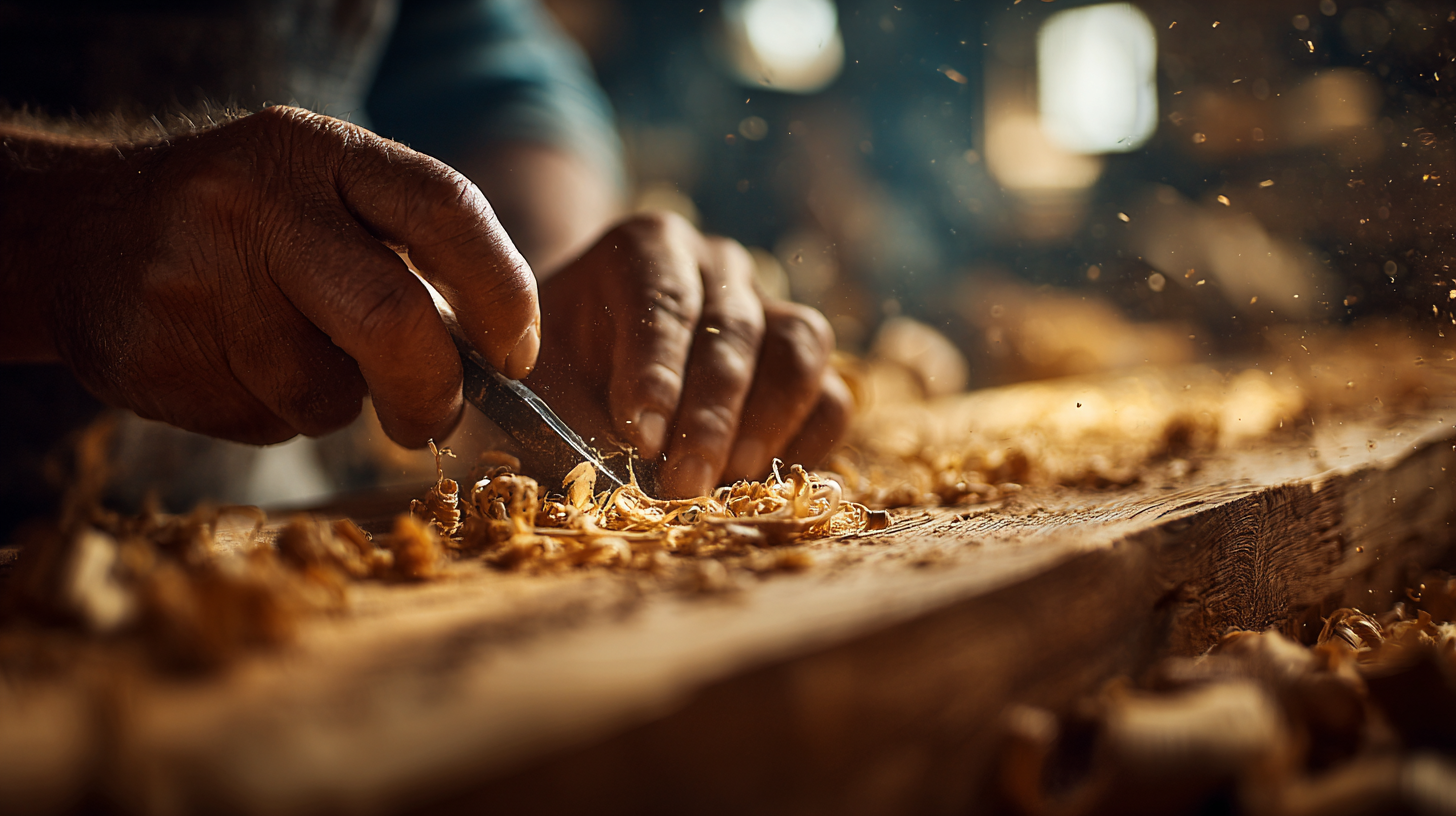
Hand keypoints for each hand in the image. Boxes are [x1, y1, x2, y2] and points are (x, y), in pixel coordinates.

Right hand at [2, 106, 538, 446]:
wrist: (78, 233)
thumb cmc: (247, 224)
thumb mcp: (323, 192)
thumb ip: (408, 253)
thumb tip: (497, 357)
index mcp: (320, 152)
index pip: (446, 209)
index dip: (503, 293)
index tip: (517, 354)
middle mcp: (258, 204)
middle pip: (391, 319)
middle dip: (432, 390)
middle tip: (436, 415)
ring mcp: (198, 280)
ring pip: (324, 393)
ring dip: (335, 400)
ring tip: (286, 350)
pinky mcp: (158, 355)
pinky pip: (263, 422)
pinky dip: (273, 413)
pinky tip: (231, 363)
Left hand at [525, 212, 851, 497]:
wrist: (587, 363)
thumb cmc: (560, 372)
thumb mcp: (543, 385)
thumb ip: (572, 422)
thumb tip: (620, 482)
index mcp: (647, 246)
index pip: (665, 301)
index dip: (657, 373)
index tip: (640, 437)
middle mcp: (717, 264)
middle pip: (736, 328)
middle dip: (710, 415)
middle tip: (684, 484)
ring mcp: (770, 307)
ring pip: (800, 348)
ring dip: (768, 423)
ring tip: (726, 480)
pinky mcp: (803, 361)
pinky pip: (832, 396)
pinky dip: (807, 444)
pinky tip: (761, 483)